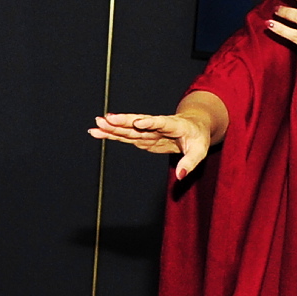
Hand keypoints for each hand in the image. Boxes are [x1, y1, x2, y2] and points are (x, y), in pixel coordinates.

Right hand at [89, 111, 216, 178]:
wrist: (192, 126)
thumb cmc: (197, 138)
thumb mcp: (200, 151)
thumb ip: (189, 163)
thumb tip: (180, 176)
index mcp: (175, 125)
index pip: (162, 123)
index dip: (150, 122)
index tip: (137, 122)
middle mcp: (158, 125)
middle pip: (139, 122)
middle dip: (123, 121)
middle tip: (107, 119)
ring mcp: (148, 130)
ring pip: (129, 128)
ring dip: (112, 126)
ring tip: (96, 124)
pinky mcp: (142, 136)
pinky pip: (125, 135)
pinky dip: (111, 133)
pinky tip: (97, 131)